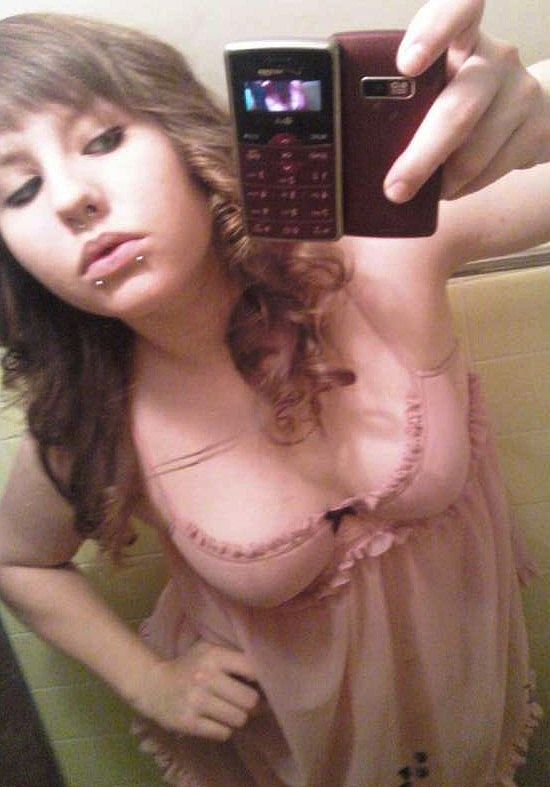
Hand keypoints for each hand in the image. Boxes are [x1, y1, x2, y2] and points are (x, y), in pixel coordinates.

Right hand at [135, 639, 259, 740]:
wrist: (154, 686)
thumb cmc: (189, 666)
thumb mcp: (208, 650)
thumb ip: (233, 656)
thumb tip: (266, 673)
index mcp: (213, 656)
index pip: (252, 669)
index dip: (261, 679)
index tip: (259, 684)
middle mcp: (205, 677)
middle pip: (250, 701)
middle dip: (252, 704)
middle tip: (248, 703)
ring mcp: (196, 702)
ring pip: (239, 719)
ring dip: (238, 718)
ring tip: (232, 712)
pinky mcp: (189, 723)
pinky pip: (223, 733)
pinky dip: (224, 729)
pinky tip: (218, 721)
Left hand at [383, 0, 548, 202]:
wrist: (532, 109)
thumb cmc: (463, 95)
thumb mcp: (437, 84)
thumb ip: (406, 99)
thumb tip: (360, 144)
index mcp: (462, 37)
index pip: (457, 11)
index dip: (433, 32)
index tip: (407, 65)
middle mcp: (494, 59)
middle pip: (458, 108)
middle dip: (421, 156)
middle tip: (395, 187)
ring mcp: (520, 93)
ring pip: (473, 152)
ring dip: (442, 180)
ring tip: (425, 188)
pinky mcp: (535, 129)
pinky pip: (489, 172)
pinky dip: (463, 187)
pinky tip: (452, 184)